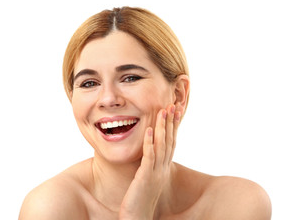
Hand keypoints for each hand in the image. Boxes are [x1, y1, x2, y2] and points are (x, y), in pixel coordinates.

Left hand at [119, 104, 180, 219]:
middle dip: (172, 122)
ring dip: (163, 127)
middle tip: (174, 104)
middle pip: (170, 141)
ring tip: (163, 110)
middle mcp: (162, 169)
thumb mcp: (149, 180)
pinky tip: (150, 130)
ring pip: (161, 146)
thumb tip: (152, 155)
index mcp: (163, 168)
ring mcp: (155, 172)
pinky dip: (150, 142)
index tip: (176, 112)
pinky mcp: (145, 177)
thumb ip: (151, 167)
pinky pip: (149, 157)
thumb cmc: (141, 200)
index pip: (171, 143)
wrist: (138, 219)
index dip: (174, 127)